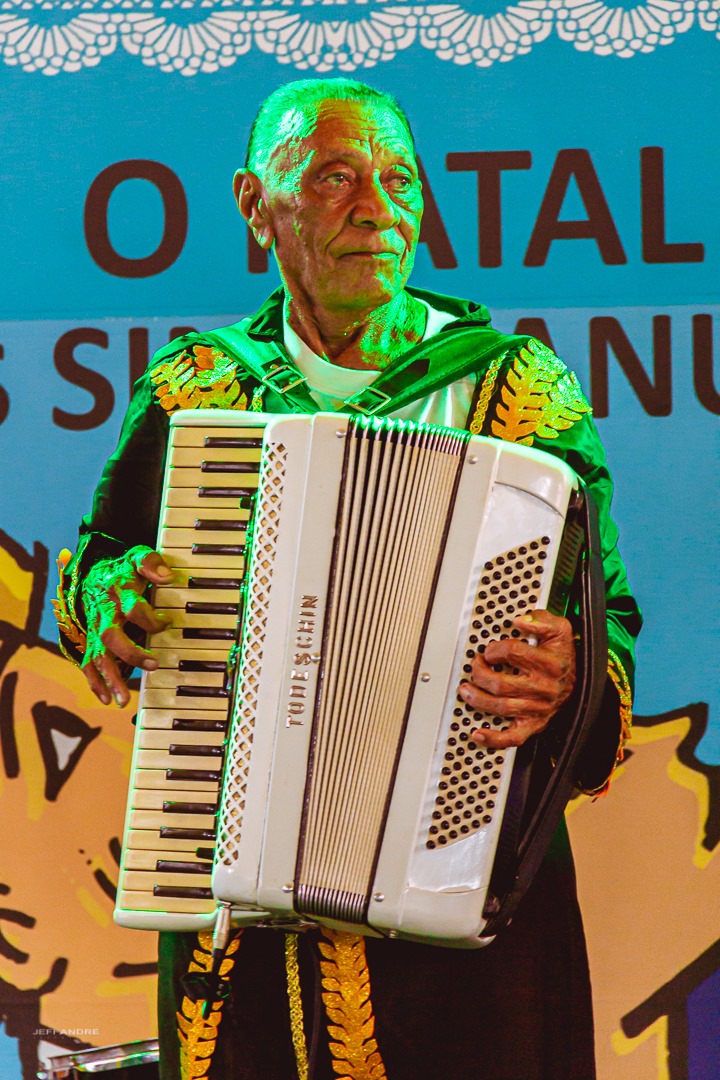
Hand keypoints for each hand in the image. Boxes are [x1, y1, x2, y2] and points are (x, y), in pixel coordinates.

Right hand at [81, 547, 173, 706]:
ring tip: (122, 700)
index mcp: (117, 591)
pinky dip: (96, 682)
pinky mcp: (91, 641)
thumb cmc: (123, 570)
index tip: (168, 622)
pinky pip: (89, 663)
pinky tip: (107, 699)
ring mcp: (95, 629)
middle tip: (154, 664)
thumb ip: (151, 562)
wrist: (94, 575)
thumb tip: (167, 575)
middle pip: (112, 635)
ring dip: (110, 678)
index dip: (151, 617)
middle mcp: (104, 613)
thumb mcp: (137, 556)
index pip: (133, 606)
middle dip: (131, 653)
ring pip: (98, 655)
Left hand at [458, 609, 575, 748]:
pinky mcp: (534, 724)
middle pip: (501, 684)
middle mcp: (543, 688)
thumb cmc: (563, 656)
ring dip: (477, 699)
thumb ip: (542, 620)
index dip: (494, 649)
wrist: (580, 682)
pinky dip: (495, 739)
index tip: (490, 650)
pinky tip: (479, 733)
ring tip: (466, 689)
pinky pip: (514, 737)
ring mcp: (538, 709)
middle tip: (475, 665)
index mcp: (549, 663)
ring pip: (502, 707)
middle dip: (480, 673)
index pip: (512, 653)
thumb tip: (521, 621)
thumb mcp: (560, 630)